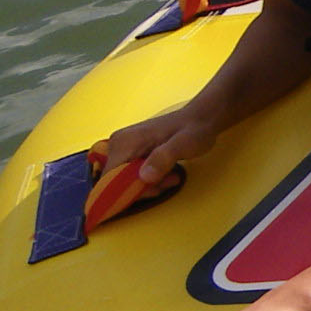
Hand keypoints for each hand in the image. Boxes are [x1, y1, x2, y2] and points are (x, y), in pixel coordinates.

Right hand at [98, 103, 218, 191]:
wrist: (200, 118)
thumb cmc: (193, 129)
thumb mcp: (183, 144)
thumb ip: (163, 158)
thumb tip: (145, 177)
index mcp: (124, 142)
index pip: (110, 178)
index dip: (128, 192)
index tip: (154, 190)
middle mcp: (118, 145)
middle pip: (117, 182)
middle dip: (142, 189)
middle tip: (169, 181)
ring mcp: (123, 149)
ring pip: (126, 180)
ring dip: (149, 185)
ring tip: (172, 177)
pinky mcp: (131, 153)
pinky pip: (133, 174)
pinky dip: (150, 180)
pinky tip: (168, 174)